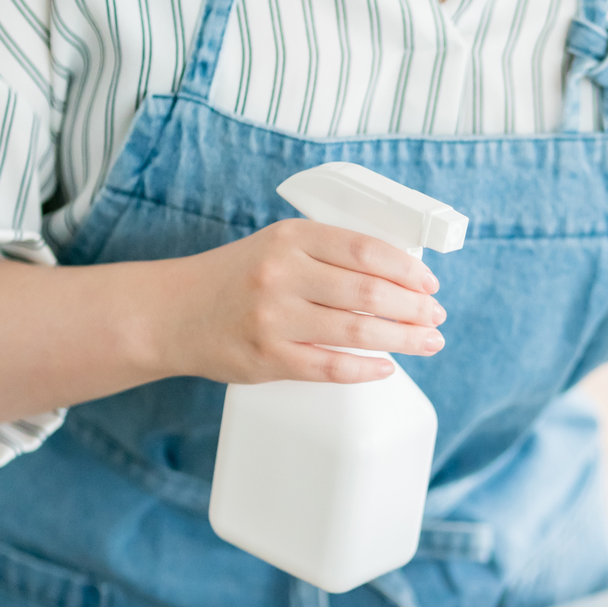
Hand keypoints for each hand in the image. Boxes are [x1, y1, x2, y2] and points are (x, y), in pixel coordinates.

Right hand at [157, 219, 445, 384]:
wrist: (171, 313)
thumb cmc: (236, 280)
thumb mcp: (277, 247)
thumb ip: (327, 255)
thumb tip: (398, 277)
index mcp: (291, 237)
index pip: (367, 249)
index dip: (408, 270)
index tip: (430, 284)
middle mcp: (283, 273)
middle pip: (371, 292)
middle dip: (415, 308)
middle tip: (436, 317)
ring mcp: (274, 317)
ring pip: (358, 330)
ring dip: (404, 338)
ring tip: (428, 342)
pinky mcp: (267, 358)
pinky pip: (331, 367)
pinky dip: (366, 369)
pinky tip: (387, 368)